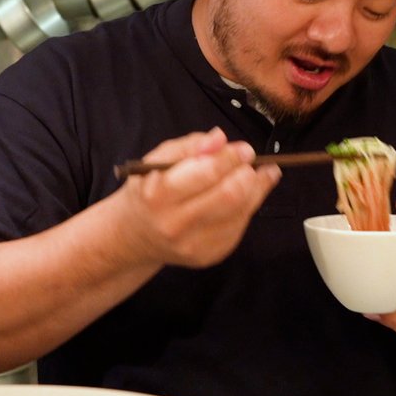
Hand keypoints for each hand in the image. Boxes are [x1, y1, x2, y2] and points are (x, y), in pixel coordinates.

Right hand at [117, 127, 281, 267]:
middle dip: (248, 174)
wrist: (138, 235)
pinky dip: (247, 207)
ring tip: (258, 175)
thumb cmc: (150, 191)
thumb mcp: (157, 160)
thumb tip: (219, 139)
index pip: (207, 173)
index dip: (232, 158)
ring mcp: (194, 244)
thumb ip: (189, 146)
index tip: (245, 149)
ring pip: (241, 212)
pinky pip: (239, 226)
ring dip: (255, 189)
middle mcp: (175, 224)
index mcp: (159, 195)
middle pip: (229, 196)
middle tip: (251, 163)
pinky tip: (243, 196)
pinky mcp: (209, 256)